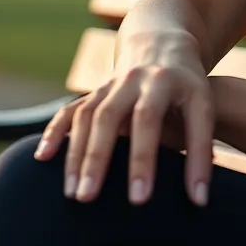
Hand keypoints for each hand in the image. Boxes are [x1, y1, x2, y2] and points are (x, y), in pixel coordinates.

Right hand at [33, 31, 214, 207]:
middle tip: (92, 198)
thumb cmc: (188, 88)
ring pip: (90, 115)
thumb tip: (200, 200)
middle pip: (115, 116)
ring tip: (74, 195)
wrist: (163, 45)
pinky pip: (71, 110)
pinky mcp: (96, 91)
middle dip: (103, 158)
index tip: (152, 200)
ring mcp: (113, 83)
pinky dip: (55, 131)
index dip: (155, 160)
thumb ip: (201, 147)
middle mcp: (138, 79)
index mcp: (170, 82)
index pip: (158, 121)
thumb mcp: (203, 106)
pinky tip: (42, 157)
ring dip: (79, 154)